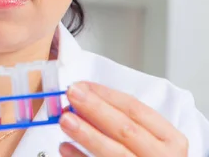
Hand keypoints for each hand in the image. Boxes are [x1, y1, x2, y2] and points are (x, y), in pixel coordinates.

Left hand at [58, 81, 187, 155]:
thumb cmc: (147, 154)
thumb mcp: (148, 137)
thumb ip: (121, 118)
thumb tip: (84, 99)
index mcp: (170, 139)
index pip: (136, 109)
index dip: (106, 95)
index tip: (82, 85)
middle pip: (125, 129)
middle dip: (96, 109)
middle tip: (72, 94)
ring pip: (114, 152)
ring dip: (87, 134)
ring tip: (65, 119)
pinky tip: (65, 146)